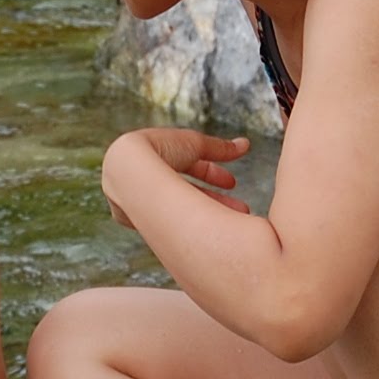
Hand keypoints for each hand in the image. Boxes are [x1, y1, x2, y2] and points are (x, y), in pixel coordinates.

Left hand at [102, 128, 252, 227]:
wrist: (132, 169)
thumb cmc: (159, 150)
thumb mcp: (195, 145)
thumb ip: (219, 148)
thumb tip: (246, 144)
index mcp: (158, 160)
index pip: (188, 170)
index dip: (212, 174)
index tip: (232, 183)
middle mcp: (145, 183)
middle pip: (185, 194)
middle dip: (215, 200)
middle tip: (241, 208)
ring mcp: (139, 205)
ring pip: (177, 212)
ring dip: (208, 215)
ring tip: (235, 221)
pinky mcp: (136, 224)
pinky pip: (166, 226)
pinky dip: (188, 227)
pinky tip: (208, 233)